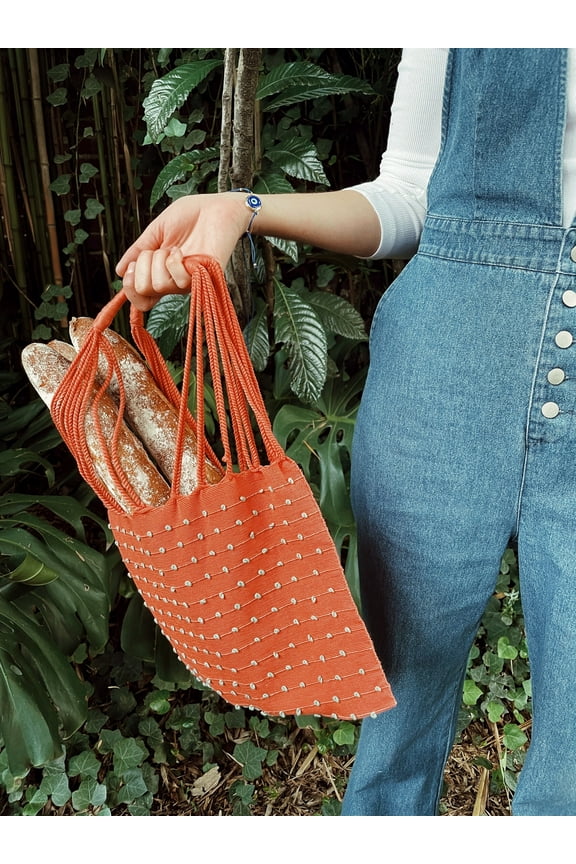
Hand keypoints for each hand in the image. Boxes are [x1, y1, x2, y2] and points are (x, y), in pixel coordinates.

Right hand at [116, 193, 251, 309]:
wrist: (215, 207)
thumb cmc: (189, 216)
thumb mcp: (155, 231)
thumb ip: (138, 251)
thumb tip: (119, 271)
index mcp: (160, 272)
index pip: (140, 299)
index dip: (129, 288)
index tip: (130, 269)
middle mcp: (173, 281)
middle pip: (144, 290)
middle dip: (143, 265)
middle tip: (158, 250)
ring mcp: (188, 282)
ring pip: (158, 285)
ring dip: (159, 260)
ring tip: (175, 248)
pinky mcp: (203, 280)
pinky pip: (178, 281)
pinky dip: (174, 262)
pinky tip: (183, 252)